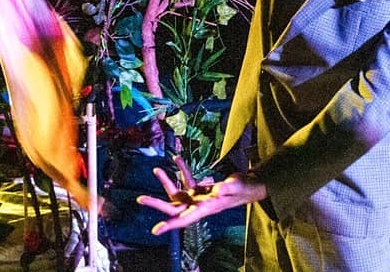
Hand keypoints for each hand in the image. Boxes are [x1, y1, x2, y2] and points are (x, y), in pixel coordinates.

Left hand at [136, 155, 266, 234]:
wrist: (249, 186)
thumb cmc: (245, 189)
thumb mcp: (237, 186)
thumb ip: (227, 188)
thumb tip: (217, 188)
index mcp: (205, 209)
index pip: (184, 219)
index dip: (170, 225)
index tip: (155, 230)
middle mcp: (198, 205)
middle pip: (173, 207)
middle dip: (156, 203)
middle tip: (139, 199)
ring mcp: (198, 197)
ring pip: (177, 192)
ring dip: (166, 181)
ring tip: (156, 170)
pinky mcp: (200, 189)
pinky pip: (187, 180)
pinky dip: (182, 170)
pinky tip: (178, 159)